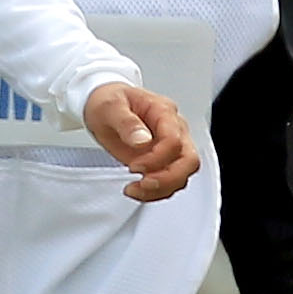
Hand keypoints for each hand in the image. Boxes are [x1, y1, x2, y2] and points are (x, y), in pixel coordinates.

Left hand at [84, 81, 199, 201]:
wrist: (104, 105)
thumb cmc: (109, 101)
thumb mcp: (110, 106)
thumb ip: (127, 122)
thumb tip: (142, 139)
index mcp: (164, 112)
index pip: (174, 140)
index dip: (157, 158)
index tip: (134, 166)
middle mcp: (174, 130)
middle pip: (189, 160)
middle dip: (168, 178)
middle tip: (144, 184)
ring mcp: (170, 147)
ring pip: (183, 175)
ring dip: (161, 188)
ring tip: (135, 189)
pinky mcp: (162, 162)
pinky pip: (170, 182)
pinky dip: (156, 192)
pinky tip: (138, 190)